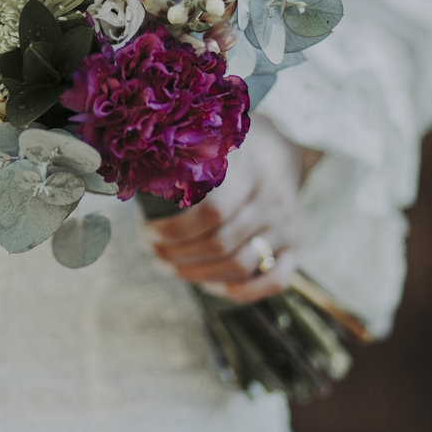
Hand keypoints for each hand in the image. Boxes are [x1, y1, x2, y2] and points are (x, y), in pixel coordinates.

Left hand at [145, 118, 308, 302]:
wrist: (287, 143)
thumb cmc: (238, 144)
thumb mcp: (215, 139)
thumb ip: (184, 157)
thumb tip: (136, 179)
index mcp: (249, 172)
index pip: (210, 213)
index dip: (173, 230)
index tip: (148, 232)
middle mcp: (271, 202)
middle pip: (220, 244)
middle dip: (178, 255)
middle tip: (153, 252)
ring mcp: (286, 225)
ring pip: (240, 266)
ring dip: (199, 275)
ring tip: (171, 268)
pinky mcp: (296, 243)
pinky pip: (276, 280)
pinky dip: (242, 291)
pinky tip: (211, 285)